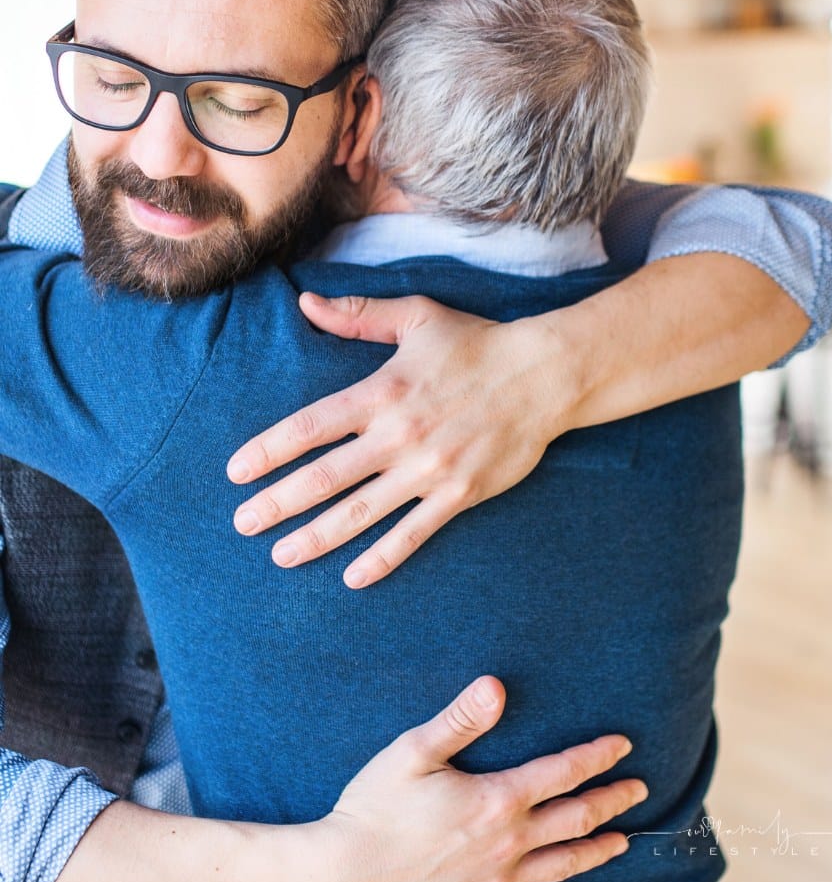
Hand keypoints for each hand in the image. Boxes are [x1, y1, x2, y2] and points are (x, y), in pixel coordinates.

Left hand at [229, 292, 572, 587]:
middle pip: (325, 477)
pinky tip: (352, 577)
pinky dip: (382, 559)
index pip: (310, 427)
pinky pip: (412, 534)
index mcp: (382, 391)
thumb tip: (306, 304)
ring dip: (316, 538)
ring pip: (360, 513)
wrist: (545, 375)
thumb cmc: (477, 343)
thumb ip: (358, 316)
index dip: (268, 451)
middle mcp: (399, 435)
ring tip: (281, 556)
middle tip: (242, 524)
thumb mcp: (417, 317)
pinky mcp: (459, 494)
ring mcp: (429, 469)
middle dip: (277, 504)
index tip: (236, 472)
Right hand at [307, 675, 644, 881]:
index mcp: (497, 799)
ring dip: (597, 850)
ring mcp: (496, 878)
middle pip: (575, 819)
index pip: (561, 773)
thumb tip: (497, 685)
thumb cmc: (376, 804)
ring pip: (562, 864)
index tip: (624, 745)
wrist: (347, 872)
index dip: (596, 757)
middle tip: (640, 789)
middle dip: (611, 801)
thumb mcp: (414, 751)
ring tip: (623, 840)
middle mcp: (507, 842)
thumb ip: (460, 718)